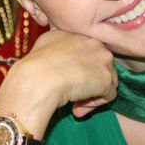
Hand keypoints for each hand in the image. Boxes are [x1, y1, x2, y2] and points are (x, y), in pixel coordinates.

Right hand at [0, 29, 117, 126]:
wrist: (39, 77)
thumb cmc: (37, 61)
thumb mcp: (47, 41)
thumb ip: (61, 44)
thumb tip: (60, 53)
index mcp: (83, 34)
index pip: (90, 53)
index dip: (81, 69)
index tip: (69, 79)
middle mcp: (98, 44)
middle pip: (100, 66)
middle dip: (89, 82)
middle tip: (74, 96)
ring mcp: (104, 62)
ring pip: (107, 81)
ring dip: (92, 94)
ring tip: (75, 105)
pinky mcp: (106, 81)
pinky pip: (108, 96)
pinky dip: (94, 105)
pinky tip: (77, 109)